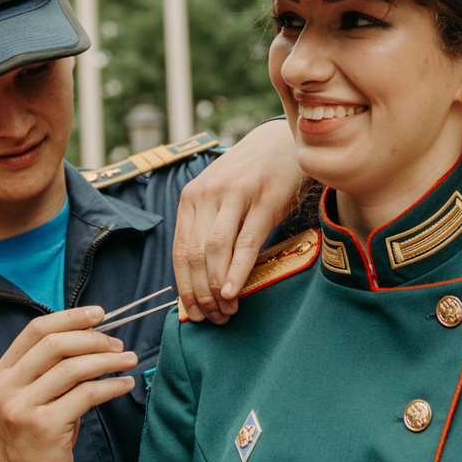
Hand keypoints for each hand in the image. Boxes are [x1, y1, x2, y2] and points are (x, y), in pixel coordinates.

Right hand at [0, 308, 136, 461]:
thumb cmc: (34, 434)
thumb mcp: (32, 396)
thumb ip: (50, 368)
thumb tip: (94, 336)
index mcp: (3, 372)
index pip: (36, 330)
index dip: (70, 317)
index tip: (99, 314)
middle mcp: (9, 386)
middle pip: (55, 344)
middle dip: (93, 339)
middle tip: (118, 344)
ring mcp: (24, 406)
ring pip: (73, 368)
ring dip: (107, 360)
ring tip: (128, 360)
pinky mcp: (46, 426)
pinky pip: (86, 395)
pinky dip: (111, 386)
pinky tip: (125, 385)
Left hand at [173, 119, 302, 323]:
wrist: (281, 142)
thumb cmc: (251, 177)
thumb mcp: (221, 196)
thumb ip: (209, 227)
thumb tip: (202, 278)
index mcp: (191, 198)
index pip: (179, 251)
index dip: (184, 287)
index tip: (192, 313)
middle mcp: (208, 195)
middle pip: (194, 255)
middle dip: (200, 293)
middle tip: (213, 318)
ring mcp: (235, 196)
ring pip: (215, 250)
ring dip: (217, 287)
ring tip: (227, 310)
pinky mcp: (263, 200)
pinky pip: (245, 242)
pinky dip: (237, 271)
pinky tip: (234, 291)